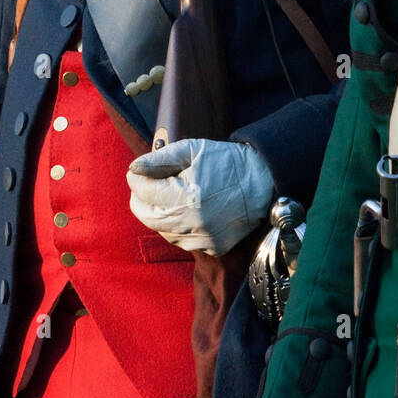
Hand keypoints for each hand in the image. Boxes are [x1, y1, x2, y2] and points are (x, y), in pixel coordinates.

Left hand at [127, 138, 273, 255]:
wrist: (263, 181)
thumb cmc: (226, 161)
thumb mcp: (192, 149)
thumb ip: (159, 159)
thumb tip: (134, 170)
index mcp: (186, 196)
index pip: (142, 191)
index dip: (138, 177)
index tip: (144, 170)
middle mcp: (191, 223)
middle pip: (144, 214)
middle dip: (143, 196)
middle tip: (153, 182)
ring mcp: (201, 239)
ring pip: (159, 228)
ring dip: (159, 210)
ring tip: (175, 193)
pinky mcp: (211, 247)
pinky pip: (179, 238)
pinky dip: (177, 224)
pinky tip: (188, 208)